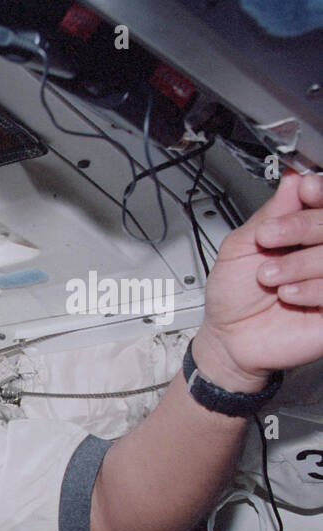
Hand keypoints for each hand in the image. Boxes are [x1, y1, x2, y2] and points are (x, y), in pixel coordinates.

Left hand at [195, 171, 322, 391]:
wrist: (229, 339)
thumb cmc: (234, 295)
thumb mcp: (241, 247)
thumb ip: (270, 214)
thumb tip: (293, 178)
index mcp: (304, 231)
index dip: (319, 192)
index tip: (305, 190)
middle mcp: (322, 251)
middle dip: (301, 226)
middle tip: (268, 239)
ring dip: (299, 263)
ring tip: (269, 278)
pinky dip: (311, 289)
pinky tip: (288, 295)